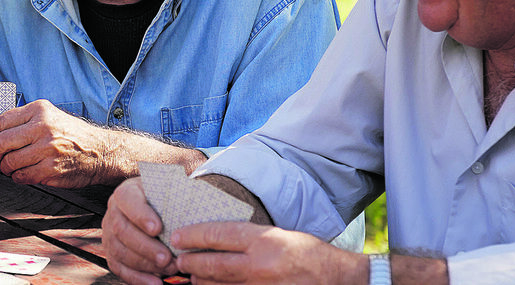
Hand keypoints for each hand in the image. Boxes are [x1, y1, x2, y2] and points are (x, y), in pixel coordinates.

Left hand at [0, 99, 109, 186]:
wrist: (100, 151)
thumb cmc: (71, 135)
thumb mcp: (49, 116)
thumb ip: (23, 121)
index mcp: (39, 110)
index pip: (0, 122)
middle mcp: (43, 127)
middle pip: (0, 143)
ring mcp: (48, 149)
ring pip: (9, 163)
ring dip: (5, 169)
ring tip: (12, 168)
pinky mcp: (51, 169)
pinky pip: (22, 177)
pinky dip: (18, 177)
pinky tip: (25, 173)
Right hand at [103, 177, 177, 284]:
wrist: (154, 209)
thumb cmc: (163, 200)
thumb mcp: (167, 190)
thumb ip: (173, 194)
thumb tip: (192, 195)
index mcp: (126, 192)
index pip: (128, 200)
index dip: (141, 215)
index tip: (158, 228)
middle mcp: (114, 212)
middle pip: (122, 230)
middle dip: (145, 247)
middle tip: (166, 257)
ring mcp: (109, 234)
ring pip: (120, 251)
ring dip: (144, 264)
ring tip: (166, 269)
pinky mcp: (111, 253)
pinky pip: (119, 268)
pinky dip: (137, 278)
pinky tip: (154, 282)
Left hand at [172, 221, 362, 284]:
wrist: (336, 279)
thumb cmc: (307, 253)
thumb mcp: (278, 234)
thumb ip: (249, 237)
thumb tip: (216, 237)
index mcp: (263, 240)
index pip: (218, 234)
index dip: (193, 235)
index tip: (178, 237)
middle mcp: (260, 265)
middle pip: (213, 265)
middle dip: (191, 263)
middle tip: (178, 260)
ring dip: (201, 282)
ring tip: (191, 277)